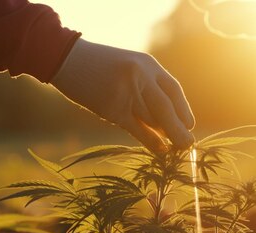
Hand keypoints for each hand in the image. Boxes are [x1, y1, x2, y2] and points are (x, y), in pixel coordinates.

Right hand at [51, 38, 194, 151]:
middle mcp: (140, 76)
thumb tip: (167, 120)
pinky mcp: (112, 107)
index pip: (173, 90)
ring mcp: (126, 91)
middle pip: (166, 108)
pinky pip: (137, 129)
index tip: (189, 125)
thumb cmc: (98, 65)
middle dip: (180, 128)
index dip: (184, 110)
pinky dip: (151, 141)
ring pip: (152, 119)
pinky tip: (161, 150)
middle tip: (189, 144)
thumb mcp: (129, 66)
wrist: (65, 58)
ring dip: (165, 135)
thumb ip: (147, 87)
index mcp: (147, 64)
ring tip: (176, 147)